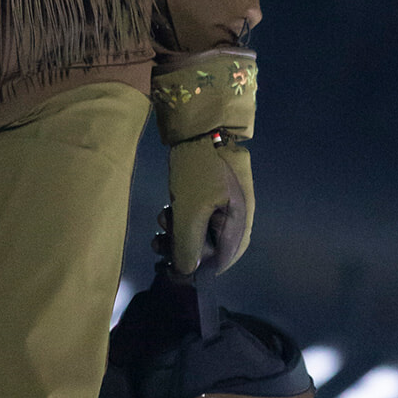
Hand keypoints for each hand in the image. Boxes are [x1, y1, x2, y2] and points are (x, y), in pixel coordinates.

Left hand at [167, 133, 253, 274]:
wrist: (203, 125)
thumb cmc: (199, 170)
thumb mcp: (190, 210)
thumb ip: (188, 245)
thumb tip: (185, 272)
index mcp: (238, 225)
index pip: (219, 262)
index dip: (194, 269)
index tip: (169, 269)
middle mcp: (236, 219)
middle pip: (209, 248)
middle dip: (182, 248)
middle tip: (159, 245)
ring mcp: (225, 205)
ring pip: (199, 231)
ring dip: (177, 232)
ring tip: (160, 224)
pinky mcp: (212, 194)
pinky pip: (196, 215)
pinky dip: (181, 217)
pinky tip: (166, 210)